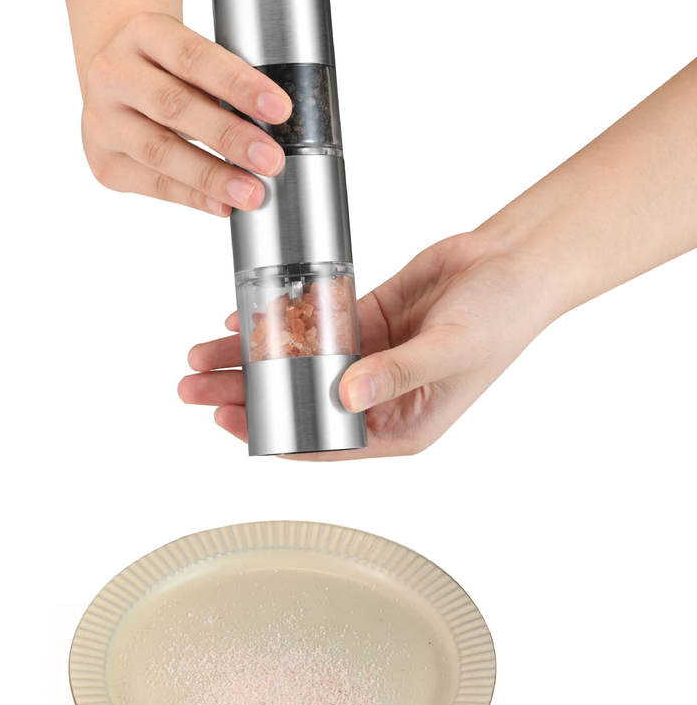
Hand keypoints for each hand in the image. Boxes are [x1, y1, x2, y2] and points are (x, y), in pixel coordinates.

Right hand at [80, 12, 292, 215]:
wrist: (114, 78)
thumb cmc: (168, 68)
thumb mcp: (188, 53)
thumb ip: (223, 80)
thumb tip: (281, 127)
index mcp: (143, 33)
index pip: (194, 58)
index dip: (238, 85)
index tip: (280, 109)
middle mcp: (113, 73)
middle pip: (174, 107)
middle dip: (228, 136)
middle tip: (271, 160)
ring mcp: (102, 120)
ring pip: (159, 151)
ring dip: (211, 176)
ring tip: (251, 193)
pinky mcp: (103, 160)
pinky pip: (151, 183)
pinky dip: (191, 196)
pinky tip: (221, 205)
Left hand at [178, 231, 556, 457]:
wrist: (514, 261)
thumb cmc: (501, 316)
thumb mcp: (450, 350)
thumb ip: (395, 373)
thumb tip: (343, 395)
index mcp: (398, 425)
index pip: (322, 443)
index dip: (271, 434)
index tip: (226, 420)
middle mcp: (374, 397)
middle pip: (293, 402)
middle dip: (242, 395)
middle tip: (192, 387)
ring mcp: (364, 358)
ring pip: (292, 364)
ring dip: (249, 359)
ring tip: (200, 354)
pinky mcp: (360, 320)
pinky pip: (307, 327)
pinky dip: (276, 323)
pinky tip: (241, 318)